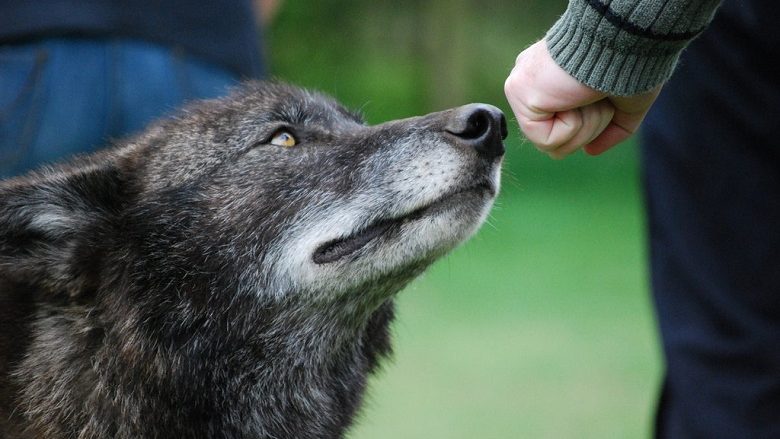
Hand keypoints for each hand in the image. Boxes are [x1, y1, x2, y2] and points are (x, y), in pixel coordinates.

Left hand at [504, 40, 661, 158]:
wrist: (628, 43)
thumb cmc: (632, 64)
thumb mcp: (626, 104)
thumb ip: (610, 130)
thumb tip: (590, 151)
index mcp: (551, 82)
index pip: (561, 130)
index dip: (591, 124)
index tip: (602, 94)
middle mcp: (531, 83)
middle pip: (556, 142)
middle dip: (590, 127)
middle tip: (597, 94)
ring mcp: (521, 86)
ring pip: (552, 145)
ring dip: (584, 125)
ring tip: (588, 92)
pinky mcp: (517, 90)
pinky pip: (546, 140)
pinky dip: (572, 125)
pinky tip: (574, 95)